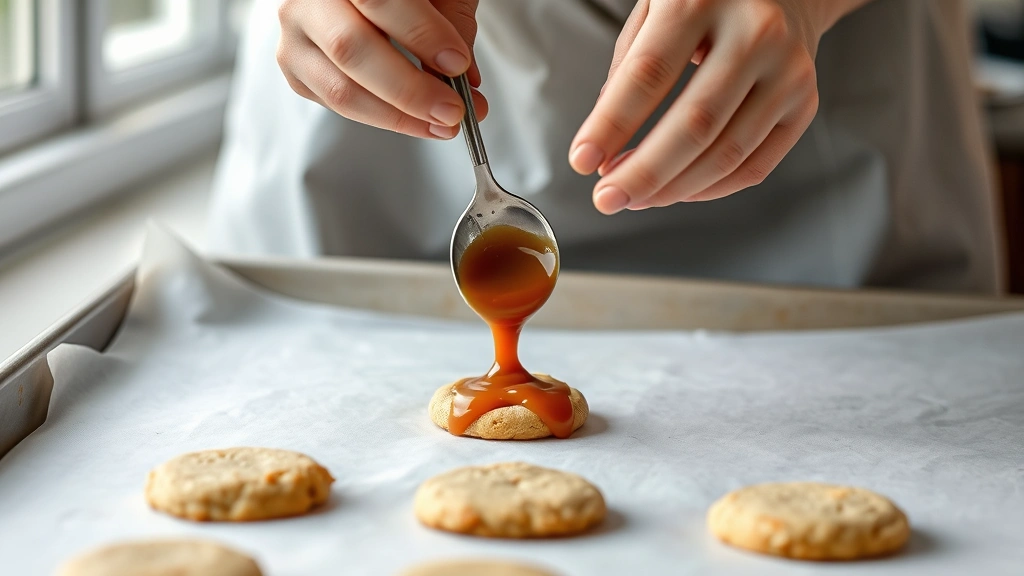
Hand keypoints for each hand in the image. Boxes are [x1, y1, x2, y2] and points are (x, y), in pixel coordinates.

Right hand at [276, 0, 487, 139]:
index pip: (378, 1)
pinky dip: (382, 118)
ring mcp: (295, 36)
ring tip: (441, 124)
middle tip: (451, 109)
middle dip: (409, 89)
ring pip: (341, 90)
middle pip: (351, 49)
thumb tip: (466, 82)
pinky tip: (414, 120)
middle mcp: (307, 0)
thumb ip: (450, 23)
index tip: (456, 63)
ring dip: (398, 116)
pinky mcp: (295, 69)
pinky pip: (337, 105)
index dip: (419, 34)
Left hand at [570, 0, 839, 213]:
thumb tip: (606, 142)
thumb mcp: (656, 7)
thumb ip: (628, 67)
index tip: (582, 160)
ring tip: (635, 197)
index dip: (610, 125)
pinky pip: (753, 166)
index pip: (648, 74)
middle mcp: (754, 31)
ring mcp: (788, 69)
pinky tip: (677, 191)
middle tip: (607, 198)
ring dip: (672, 189)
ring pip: (725, 154)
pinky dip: (708, 190)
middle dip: (643, 173)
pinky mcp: (805, 103)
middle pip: (693, 124)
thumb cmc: (708, 0)